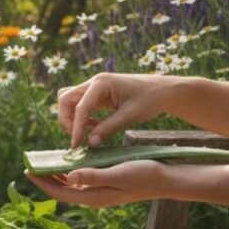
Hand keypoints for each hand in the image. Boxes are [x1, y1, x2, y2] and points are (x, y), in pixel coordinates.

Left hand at [24, 161, 168, 207]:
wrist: (166, 179)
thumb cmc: (144, 175)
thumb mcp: (118, 173)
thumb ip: (94, 176)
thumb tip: (70, 176)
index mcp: (94, 197)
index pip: (61, 192)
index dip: (43, 182)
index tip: (28, 171)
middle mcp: (94, 197)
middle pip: (63, 189)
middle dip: (46, 178)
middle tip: (31, 164)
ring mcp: (101, 192)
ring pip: (72, 184)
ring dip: (58, 174)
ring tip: (45, 161)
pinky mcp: (106, 185)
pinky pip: (83, 179)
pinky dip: (72, 171)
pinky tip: (68, 161)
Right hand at [58, 73, 179, 148]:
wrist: (163, 90)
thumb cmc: (150, 100)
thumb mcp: (130, 116)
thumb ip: (108, 129)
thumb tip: (90, 144)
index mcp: (101, 83)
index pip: (80, 107)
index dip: (76, 128)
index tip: (76, 146)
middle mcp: (94, 82)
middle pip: (65, 99)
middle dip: (67, 120)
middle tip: (78, 139)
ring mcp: (94, 87)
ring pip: (69, 101)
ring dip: (72, 118)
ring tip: (88, 133)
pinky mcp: (98, 94)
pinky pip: (79, 105)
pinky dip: (81, 117)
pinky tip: (95, 127)